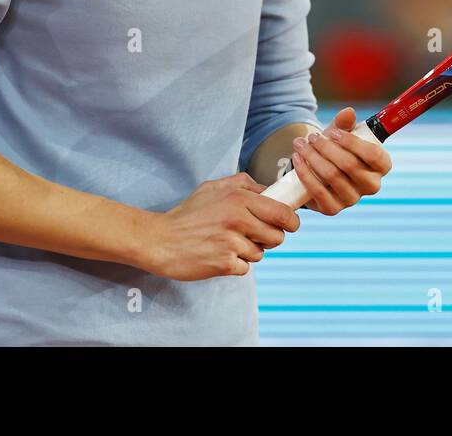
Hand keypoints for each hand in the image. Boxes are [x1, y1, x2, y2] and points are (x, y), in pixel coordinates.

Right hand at [144, 172, 299, 280]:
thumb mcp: (213, 187)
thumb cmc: (188, 214)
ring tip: (228, 244)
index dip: (291, 220)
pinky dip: (236, 265)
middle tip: (255, 236)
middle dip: (271, 238)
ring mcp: (231, 242)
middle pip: (277, 235)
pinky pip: (246, 268)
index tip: (290, 224)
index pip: (282, 211)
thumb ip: (243, 184)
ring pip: (261, 253)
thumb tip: (270, 189)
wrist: (160, 240)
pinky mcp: (224, 263)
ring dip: (250, 252)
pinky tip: (219, 255)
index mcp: (238, 198)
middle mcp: (237, 218)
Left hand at [291, 106, 392, 214]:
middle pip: (349, 164)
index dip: (352, 142)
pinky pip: (317, 191)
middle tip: (312, 137)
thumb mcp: (341, 133)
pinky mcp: (333, 209)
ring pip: (332, 176)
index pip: (373, 154)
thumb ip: (344, 123)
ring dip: (312, 157)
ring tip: (300, 144)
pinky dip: (305, 173)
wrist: (320, 169)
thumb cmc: (337, 148)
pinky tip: (297, 159)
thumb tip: (348, 112)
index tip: (332, 132)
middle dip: (326, 147)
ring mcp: (352, 199)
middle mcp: (371, 185)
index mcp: (381, 165)